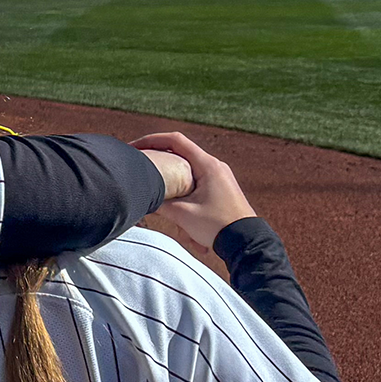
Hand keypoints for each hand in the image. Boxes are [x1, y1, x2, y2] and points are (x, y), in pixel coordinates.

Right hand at [131, 131, 256, 249]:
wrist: (246, 242)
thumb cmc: (217, 226)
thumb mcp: (182, 214)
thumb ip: (159, 202)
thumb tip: (143, 196)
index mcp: (208, 165)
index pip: (175, 141)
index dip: (151, 140)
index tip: (134, 147)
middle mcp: (215, 166)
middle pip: (180, 155)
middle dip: (159, 162)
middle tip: (139, 167)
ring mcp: (220, 177)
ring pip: (187, 172)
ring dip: (171, 182)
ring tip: (157, 195)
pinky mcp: (220, 188)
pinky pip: (196, 183)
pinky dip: (182, 192)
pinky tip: (176, 208)